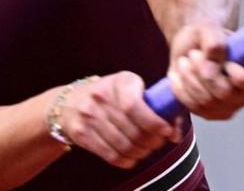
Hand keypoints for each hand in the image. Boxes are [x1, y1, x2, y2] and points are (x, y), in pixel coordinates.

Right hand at [55, 71, 181, 168]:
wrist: (68, 102)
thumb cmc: (109, 96)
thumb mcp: (130, 91)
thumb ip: (156, 108)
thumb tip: (175, 134)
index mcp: (119, 82)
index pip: (135, 106)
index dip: (154, 123)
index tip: (166, 131)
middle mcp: (101, 97)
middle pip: (133, 130)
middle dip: (151, 142)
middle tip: (157, 143)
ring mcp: (88, 115)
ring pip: (123, 145)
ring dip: (140, 153)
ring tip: (145, 151)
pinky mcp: (81, 133)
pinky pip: (110, 154)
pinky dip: (125, 160)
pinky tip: (131, 158)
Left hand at [167, 21, 243, 119]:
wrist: (189, 48)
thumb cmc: (205, 37)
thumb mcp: (208, 29)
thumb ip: (213, 43)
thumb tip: (210, 71)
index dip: (241, 75)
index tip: (225, 61)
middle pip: (226, 94)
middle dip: (202, 72)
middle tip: (194, 54)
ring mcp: (230, 106)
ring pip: (206, 102)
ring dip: (189, 78)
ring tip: (184, 61)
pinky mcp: (211, 114)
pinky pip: (194, 108)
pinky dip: (181, 90)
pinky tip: (178, 75)